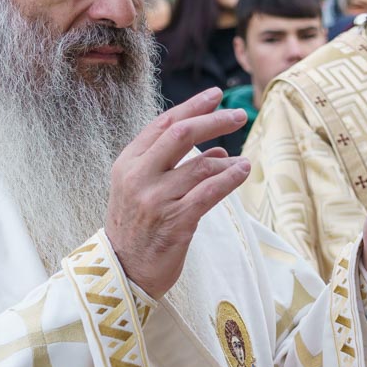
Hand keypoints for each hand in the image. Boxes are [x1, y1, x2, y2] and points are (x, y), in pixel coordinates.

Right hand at [106, 88, 251, 299]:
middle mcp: (139, 177)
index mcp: (128, 163)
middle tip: (239, 115)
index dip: (192, 106)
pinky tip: (242, 171)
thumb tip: (216, 150)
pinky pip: (209, 193)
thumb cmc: (135, 228)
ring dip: (227, 160)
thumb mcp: (140, 189)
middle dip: (214, 120)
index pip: (163, 124)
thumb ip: (170, 166)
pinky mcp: (175, 222)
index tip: (215, 95)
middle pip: (182, 134)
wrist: (122, 271)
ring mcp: (156, 199)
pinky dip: (229, 178)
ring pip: (200, 165)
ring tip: (243, 160)